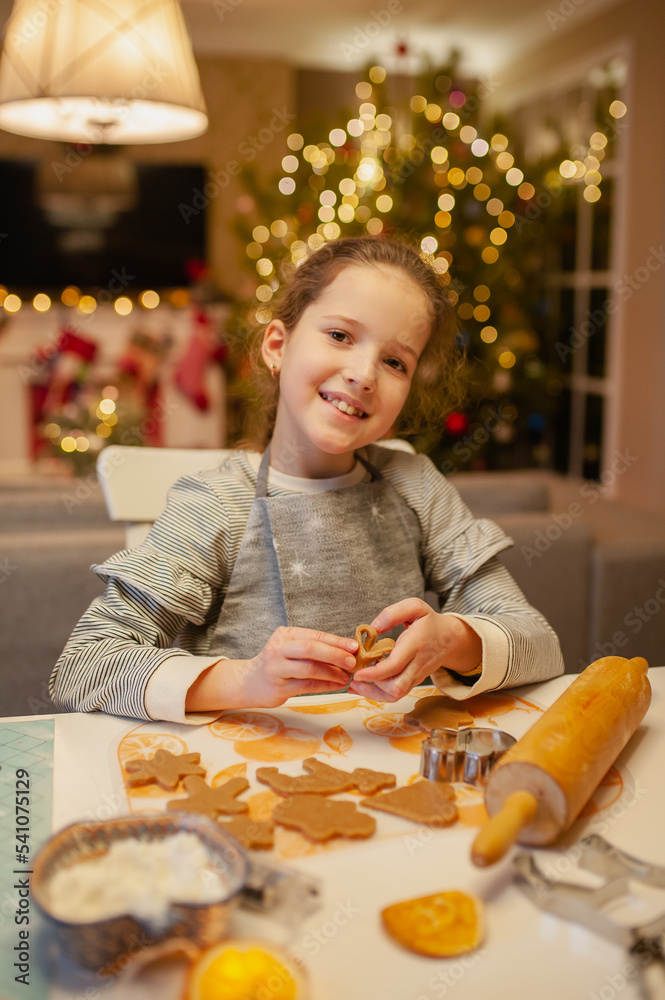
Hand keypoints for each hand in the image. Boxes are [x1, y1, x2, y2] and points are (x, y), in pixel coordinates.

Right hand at [186, 627, 357, 710]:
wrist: (249, 682)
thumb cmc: (277, 664)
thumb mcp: (290, 649)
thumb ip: (313, 648)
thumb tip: (347, 650)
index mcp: (285, 635)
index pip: (315, 635)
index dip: (336, 641)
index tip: (354, 646)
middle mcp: (278, 649)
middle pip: (311, 648)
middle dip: (335, 655)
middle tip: (353, 662)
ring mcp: (276, 668)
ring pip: (309, 669)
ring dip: (332, 673)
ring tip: (346, 676)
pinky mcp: (278, 687)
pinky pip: (307, 686)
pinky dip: (325, 685)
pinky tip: (336, 685)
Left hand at [349, 599, 481, 702]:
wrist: (450, 638)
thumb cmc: (430, 622)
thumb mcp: (415, 607)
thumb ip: (392, 614)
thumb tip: (373, 628)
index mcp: (415, 645)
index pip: (395, 666)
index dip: (374, 673)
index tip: (357, 673)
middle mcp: (417, 664)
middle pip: (396, 688)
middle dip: (372, 688)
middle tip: (353, 679)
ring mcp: (417, 675)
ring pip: (396, 695)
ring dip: (374, 694)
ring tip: (355, 685)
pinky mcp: (414, 681)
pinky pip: (397, 693)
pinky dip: (380, 693)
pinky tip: (366, 685)